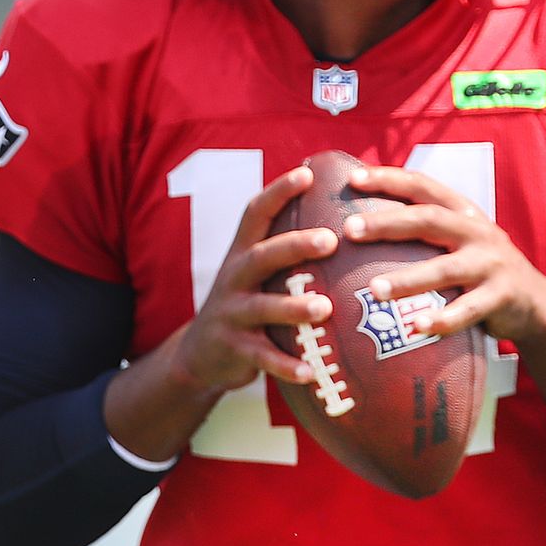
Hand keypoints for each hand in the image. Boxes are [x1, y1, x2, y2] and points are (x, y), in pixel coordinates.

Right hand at [171, 165, 339, 391]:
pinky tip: (311, 371)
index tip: (307, 173)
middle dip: (294, 246)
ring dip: (293, 307)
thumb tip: (344, 219)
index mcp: (243, 254)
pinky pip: (262, 357)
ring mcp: (232, 314)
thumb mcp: (255, 274)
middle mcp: (234, 278)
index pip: (256, 214)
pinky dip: (286, 365)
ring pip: (263, 307)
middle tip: (331, 239)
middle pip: (262, 256)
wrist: (200, 354)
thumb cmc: (247, 305)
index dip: (279, 192)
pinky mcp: (234, 348)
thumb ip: (285, 252)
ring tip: (324, 308)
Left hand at [339, 165, 545, 345]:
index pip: (422, 186)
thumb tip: (356, 223)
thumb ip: (423, 229)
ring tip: (373, 289)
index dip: (389, 179)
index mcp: (461, 212)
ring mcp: (491, 264)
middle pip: (428, 220)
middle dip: (387, 223)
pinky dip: (442, 320)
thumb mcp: (458, 239)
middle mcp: (477, 232)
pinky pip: (468, 310)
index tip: (353, 179)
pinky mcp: (501, 297)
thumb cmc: (478, 268)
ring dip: (407, 280)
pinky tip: (417, 327)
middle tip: (349, 229)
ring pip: (444, 269)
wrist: (536, 303)